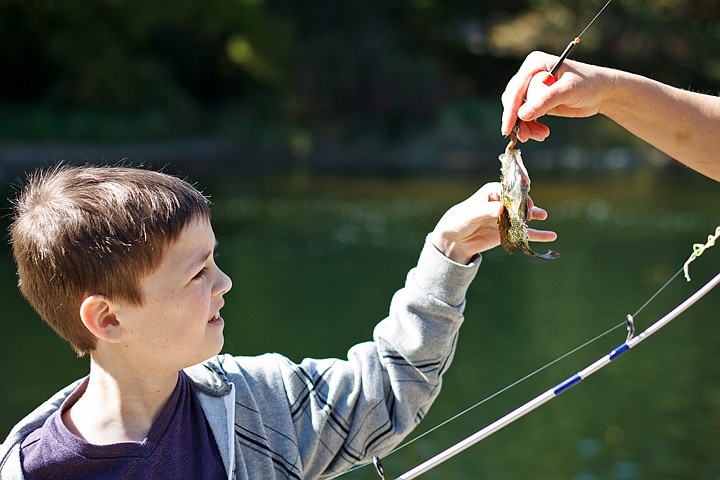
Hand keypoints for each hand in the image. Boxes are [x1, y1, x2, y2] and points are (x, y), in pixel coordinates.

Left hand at [429, 182, 556, 263]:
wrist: (454, 240)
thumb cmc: (459, 220)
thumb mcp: (470, 214)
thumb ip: (485, 211)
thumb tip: (501, 209)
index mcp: (492, 192)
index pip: (509, 190)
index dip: (517, 195)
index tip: (523, 201)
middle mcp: (502, 203)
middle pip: (519, 202)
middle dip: (526, 206)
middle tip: (530, 214)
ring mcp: (506, 218)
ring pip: (524, 216)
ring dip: (535, 215)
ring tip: (544, 216)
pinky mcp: (508, 233)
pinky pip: (525, 233)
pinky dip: (538, 235)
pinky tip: (551, 236)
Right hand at [500, 51, 610, 142]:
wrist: (602, 93)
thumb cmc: (588, 84)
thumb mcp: (567, 91)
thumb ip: (544, 101)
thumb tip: (521, 115)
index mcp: (535, 64)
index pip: (517, 88)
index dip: (511, 110)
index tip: (508, 128)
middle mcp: (530, 74)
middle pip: (513, 101)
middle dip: (519, 121)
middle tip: (527, 137)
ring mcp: (532, 88)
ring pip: (517, 111)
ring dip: (526, 127)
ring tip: (540, 136)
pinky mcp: (536, 101)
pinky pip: (525, 117)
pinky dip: (531, 127)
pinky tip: (543, 132)